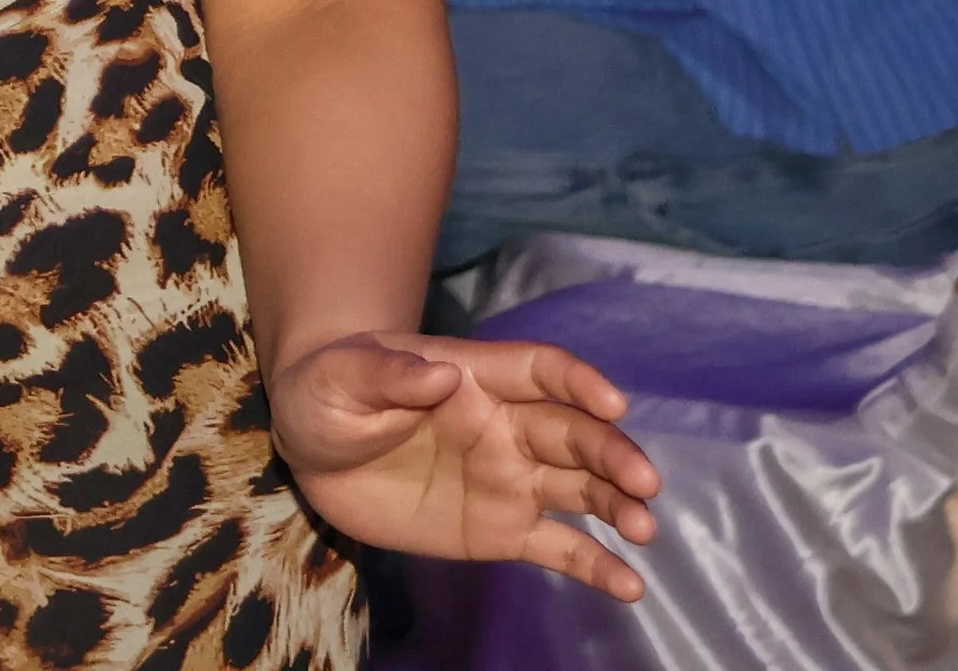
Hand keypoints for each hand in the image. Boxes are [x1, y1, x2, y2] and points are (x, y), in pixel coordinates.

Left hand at [273, 331, 658, 599]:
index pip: (539, 370)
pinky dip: (595, 565)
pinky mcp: (500, 530)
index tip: (613, 403)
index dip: (578, 382)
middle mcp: (505, 425)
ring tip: (645, 529)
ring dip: (616, 504)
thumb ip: (388, 375)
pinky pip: (556, 547)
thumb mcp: (343, 375)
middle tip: (644, 483)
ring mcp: (508, 479)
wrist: (312, 446)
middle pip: (572, 434)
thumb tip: (440, 375)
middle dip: (612, 454)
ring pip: (577, 489)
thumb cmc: (328, 391)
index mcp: (473, 376)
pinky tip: (630, 585)